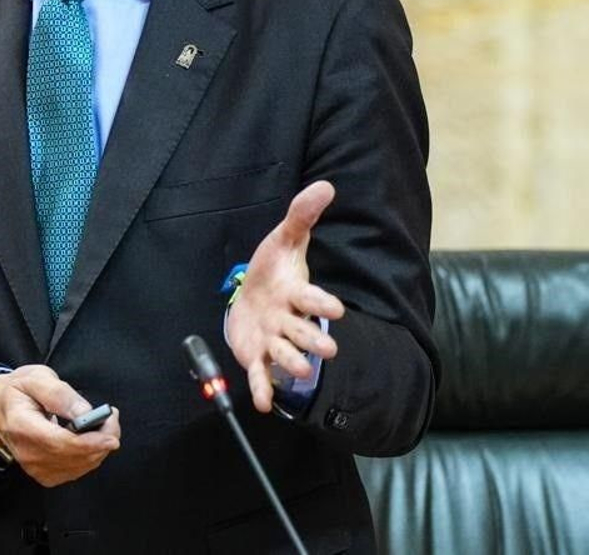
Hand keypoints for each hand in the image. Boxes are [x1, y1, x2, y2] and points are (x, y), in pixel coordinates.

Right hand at [0, 364, 119, 486]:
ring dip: (98, 448)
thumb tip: (86, 414)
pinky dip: (89, 457)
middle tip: (111, 418)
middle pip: (74, 457)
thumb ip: (60, 394)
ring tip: (103, 424)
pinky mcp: (43, 474)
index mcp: (22, 426)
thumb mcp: (36, 378)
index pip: (61, 443)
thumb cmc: (16, 390)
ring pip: (79, 467)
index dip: (91, 442)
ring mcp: (34, 467)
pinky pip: (75, 471)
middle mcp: (27, 453)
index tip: (111, 433)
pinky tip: (90, 440)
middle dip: (102, 440)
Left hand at [225, 179, 346, 412]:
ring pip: (285, 354)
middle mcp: (288, 320)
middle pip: (302, 332)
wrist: (251, 295)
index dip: (322, 304)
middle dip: (314, 340)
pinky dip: (262, 389)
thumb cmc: (273, 269)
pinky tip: (263, 403)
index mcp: (295, 293)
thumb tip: (325, 185)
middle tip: (328, 349)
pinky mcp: (257, 356)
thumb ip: (302, 216)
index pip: (311, 299)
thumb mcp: (284, 240)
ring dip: (293, 363)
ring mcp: (273, 340)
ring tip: (302, 370)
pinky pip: (261, 375)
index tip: (337, 310)